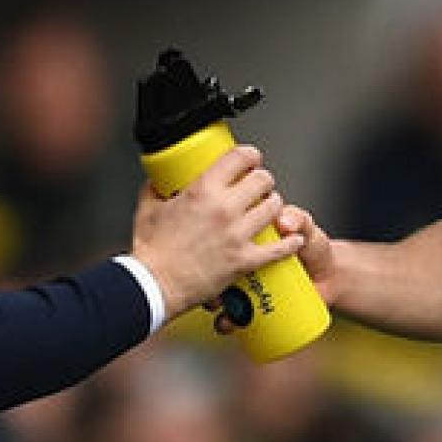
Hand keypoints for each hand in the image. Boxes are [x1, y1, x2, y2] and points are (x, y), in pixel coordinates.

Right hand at [130, 145, 304, 317]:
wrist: (154, 287)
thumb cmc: (151, 252)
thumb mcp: (147, 210)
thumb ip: (155, 190)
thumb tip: (158, 181)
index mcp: (203, 191)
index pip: (239, 158)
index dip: (250, 155)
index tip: (250, 159)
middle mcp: (224, 209)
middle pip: (263, 180)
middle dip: (263, 180)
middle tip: (258, 185)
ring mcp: (237, 235)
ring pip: (274, 208)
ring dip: (273, 206)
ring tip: (268, 208)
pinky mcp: (244, 260)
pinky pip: (279, 249)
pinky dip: (290, 243)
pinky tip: (293, 240)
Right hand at [201, 202, 330, 335]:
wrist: (330, 277)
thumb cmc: (314, 246)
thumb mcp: (305, 227)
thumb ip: (298, 219)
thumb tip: (283, 223)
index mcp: (247, 237)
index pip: (223, 236)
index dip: (211, 240)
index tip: (211, 246)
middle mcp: (240, 260)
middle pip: (214, 268)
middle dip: (208, 276)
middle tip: (213, 282)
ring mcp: (245, 285)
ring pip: (219, 294)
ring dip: (213, 302)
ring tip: (219, 306)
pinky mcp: (253, 306)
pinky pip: (233, 315)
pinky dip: (226, 321)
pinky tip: (226, 323)